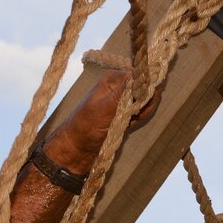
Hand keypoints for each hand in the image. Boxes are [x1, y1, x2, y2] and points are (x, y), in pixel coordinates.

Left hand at [43, 70, 158, 173]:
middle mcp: (119, 85)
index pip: (140, 76)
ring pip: (145, 101)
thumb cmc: (86, 125)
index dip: (145, 89)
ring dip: (141, 113)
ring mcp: (122, 98)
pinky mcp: (125, 111)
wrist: (77, 147)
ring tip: (127, 122)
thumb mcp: (106, 107)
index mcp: (113, 79)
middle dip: (144, 104)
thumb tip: (142, 75)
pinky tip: (127, 125)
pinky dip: (138, 119)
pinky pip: (140, 111)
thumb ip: (124, 92)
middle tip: (133, 116)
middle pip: (145, 88)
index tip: (140, 104)